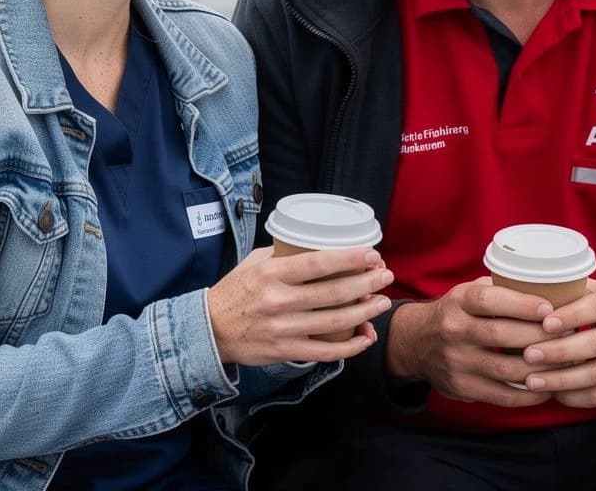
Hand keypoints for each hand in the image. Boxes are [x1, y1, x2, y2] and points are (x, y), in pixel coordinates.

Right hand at [207, 247, 393, 365]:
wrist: (210, 330)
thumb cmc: (235, 291)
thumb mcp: (253, 263)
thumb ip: (282, 254)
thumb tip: (313, 244)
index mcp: (272, 273)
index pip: (319, 263)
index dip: (350, 258)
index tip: (371, 254)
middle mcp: (279, 300)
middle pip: (334, 292)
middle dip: (367, 283)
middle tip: (386, 275)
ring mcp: (283, 328)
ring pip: (335, 322)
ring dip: (365, 312)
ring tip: (383, 302)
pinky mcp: (285, 351)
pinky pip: (325, 352)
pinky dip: (350, 347)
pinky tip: (365, 337)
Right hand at [386, 277, 555, 406]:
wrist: (415, 342)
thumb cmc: (454, 313)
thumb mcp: (466, 292)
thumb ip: (498, 290)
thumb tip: (546, 285)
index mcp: (457, 302)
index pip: (489, 301)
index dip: (521, 304)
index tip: (549, 308)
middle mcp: (454, 330)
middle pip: (501, 335)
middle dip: (540, 336)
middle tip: (568, 335)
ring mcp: (457, 362)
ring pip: (506, 369)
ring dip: (541, 368)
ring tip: (566, 362)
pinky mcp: (462, 387)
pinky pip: (503, 395)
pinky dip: (530, 394)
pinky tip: (547, 386)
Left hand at [520, 280, 595, 406]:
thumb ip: (571, 290)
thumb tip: (531, 287)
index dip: (572, 316)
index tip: (545, 323)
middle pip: (595, 345)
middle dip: (559, 352)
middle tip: (529, 355)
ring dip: (562, 380)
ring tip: (533, 380)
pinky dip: (575, 397)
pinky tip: (553, 393)